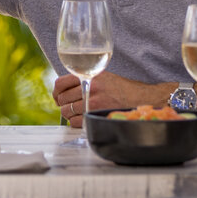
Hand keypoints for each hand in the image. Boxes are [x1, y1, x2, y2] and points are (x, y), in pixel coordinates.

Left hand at [53, 71, 171, 127]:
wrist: (140, 97)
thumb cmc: (120, 88)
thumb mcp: (102, 76)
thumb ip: (85, 78)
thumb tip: (65, 89)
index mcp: (89, 75)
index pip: (60, 83)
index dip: (56, 92)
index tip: (58, 97)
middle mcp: (89, 87)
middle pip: (62, 99)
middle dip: (63, 104)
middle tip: (70, 106)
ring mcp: (93, 101)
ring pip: (67, 111)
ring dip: (69, 114)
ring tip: (78, 113)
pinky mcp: (97, 114)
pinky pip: (76, 122)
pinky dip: (76, 122)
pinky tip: (83, 119)